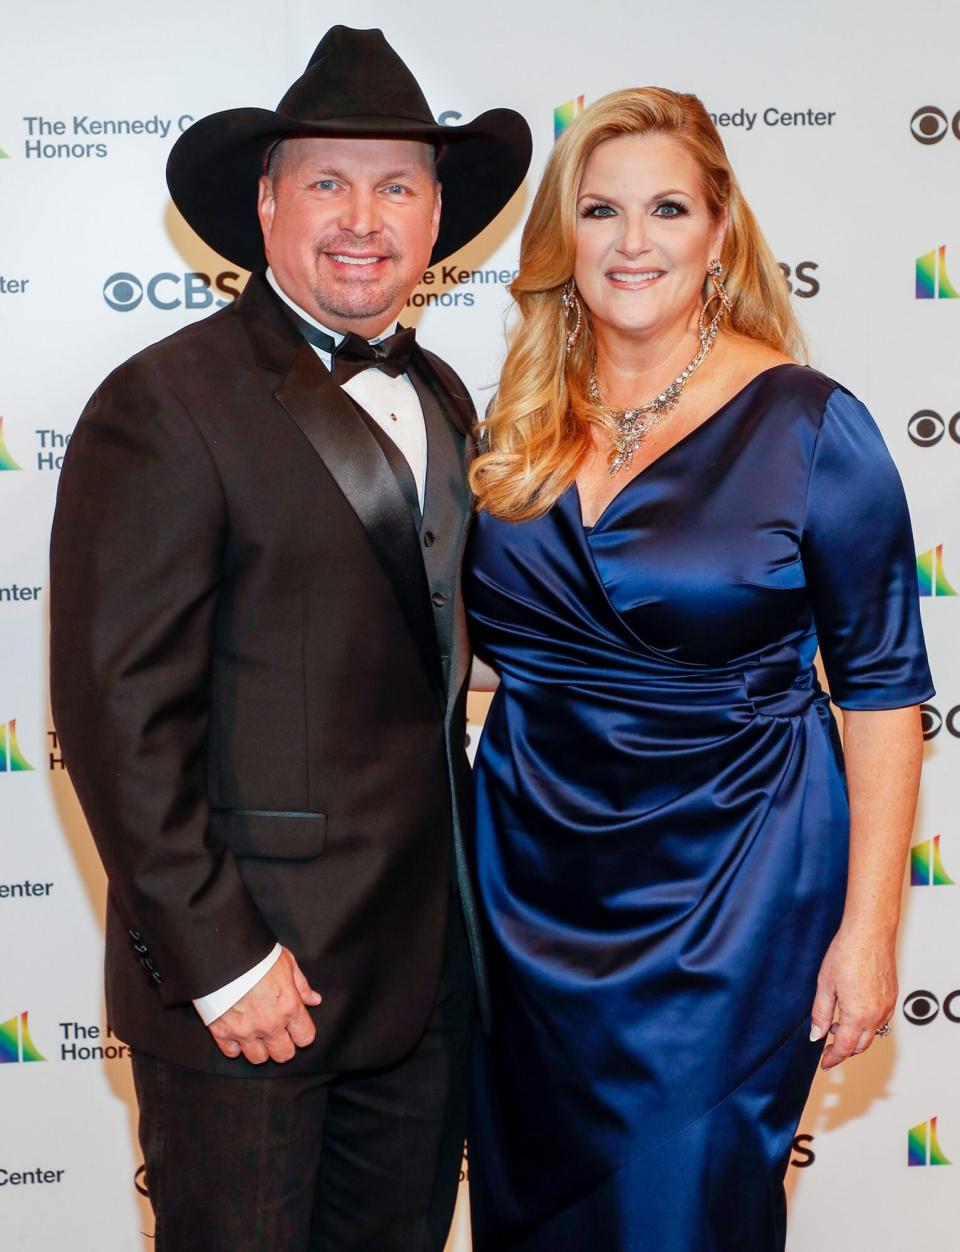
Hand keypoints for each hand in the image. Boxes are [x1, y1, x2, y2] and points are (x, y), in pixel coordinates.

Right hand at [207, 947, 321, 1064]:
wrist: (224, 954)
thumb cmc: (258, 955)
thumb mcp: (287, 963)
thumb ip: (301, 985)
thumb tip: (314, 1000)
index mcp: (289, 1007)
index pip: (305, 1037)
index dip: (303, 1034)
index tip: (297, 1029)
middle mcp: (269, 1024)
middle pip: (283, 1054)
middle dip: (284, 1046)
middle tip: (278, 1035)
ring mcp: (245, 1031)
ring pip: (258, 1058)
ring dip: (260, 1049)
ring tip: (258, 1035)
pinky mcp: (222, 1032)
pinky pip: (232, 1053)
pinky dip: (235, 1046)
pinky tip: (238, 1034)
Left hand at [809, 925, 896, 1069]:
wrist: (870, 934)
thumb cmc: (847, 953)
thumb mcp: (825, 985)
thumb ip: (820, 1013)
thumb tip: (816, 1034)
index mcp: (857, 1015)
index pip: (844, 1048)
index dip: (832, 1058)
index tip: (824, 1062)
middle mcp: (876, 1015)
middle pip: (860, 1046)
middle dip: (844, 1050)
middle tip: (828, 1046)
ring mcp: (887, 1006)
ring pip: (872, 1034)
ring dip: (855, 1036)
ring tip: (836, 1024)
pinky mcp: (892, 997)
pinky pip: (881, 1020)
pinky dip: (867, 1023)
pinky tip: (853, 1011)